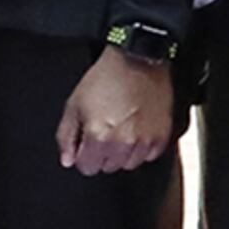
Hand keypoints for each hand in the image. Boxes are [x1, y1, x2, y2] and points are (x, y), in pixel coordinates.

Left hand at [56, 49, 174, 173]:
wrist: (137, 60)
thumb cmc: (105, 79)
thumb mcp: (74, 104)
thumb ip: (66, 136)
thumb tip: (67, 160)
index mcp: (98, 136)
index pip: (88, 168)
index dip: (84, 155)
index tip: (87, 143)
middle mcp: (122, 143)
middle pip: (108, 167)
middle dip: (103, 154)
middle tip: (105, 130)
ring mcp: (144, 141)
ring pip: (129, 164)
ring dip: (123, 153)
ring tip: (122, 129)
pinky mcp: (162, 136)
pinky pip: (149, 155)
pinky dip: (143, 147)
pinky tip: (137, 129)